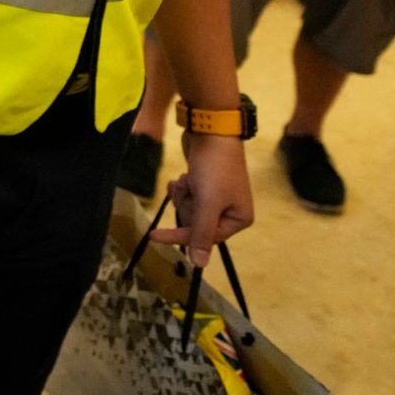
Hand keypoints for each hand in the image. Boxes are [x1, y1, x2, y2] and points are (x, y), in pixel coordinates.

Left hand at [149, 132, 254, 269]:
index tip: (154, 236)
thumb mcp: (208, 204)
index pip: (206, 238)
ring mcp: (217, 196)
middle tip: (188, 189)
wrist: (210, 129)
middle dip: (186, 206)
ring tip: (188, 179)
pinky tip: (185, 175)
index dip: (180, 236)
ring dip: (184, 194)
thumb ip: (202, 235)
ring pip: (189, 208)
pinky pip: (188, 194)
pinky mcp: (205, 184)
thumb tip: (199, 265)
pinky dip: (183, 186)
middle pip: (196, 224)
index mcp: (240, 219)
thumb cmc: (214, 169)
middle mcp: (231, 210)